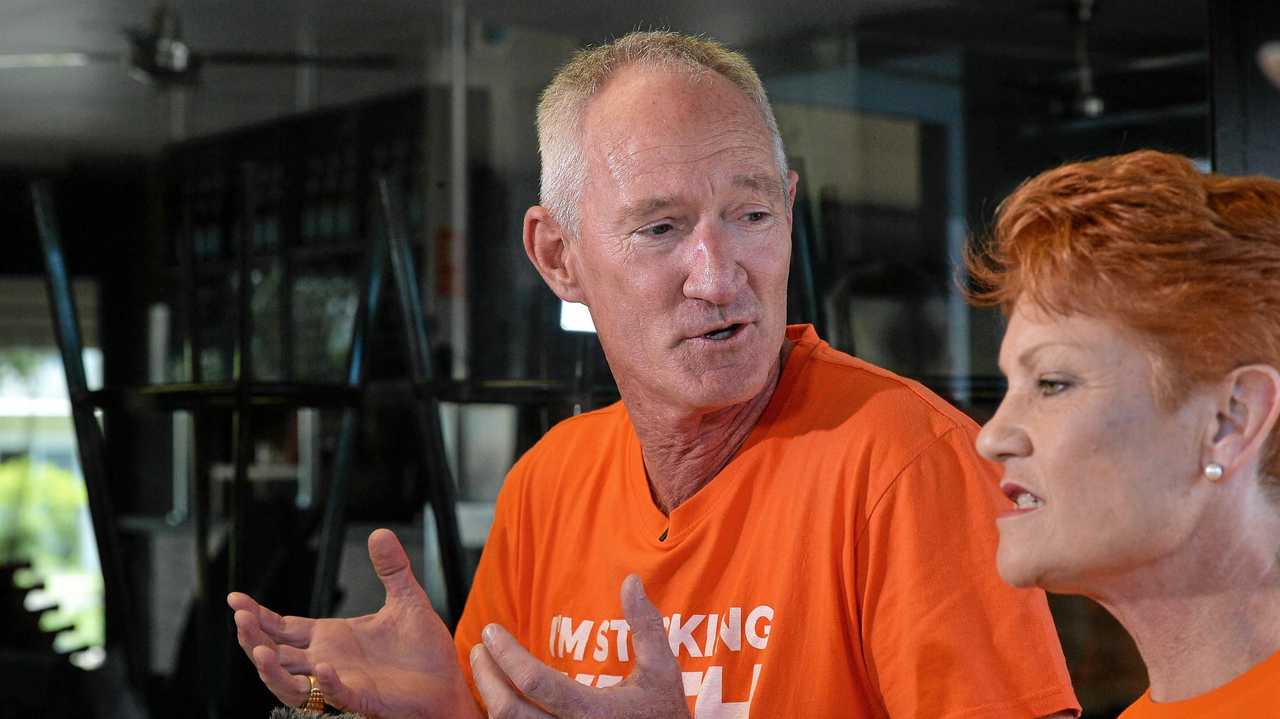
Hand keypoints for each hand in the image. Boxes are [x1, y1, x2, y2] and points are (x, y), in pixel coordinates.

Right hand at [227, 528, 479, 718]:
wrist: (450, 681)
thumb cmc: (425, 649)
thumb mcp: (407, 599)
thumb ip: (392, 569)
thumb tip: (379, 532)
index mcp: (332, 637)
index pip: (283, 627)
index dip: (258, 616)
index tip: (235, 600)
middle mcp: (329, 660)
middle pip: (276, 654)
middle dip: (254, 638)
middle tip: (240, 619)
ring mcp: (343, 681)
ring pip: (292, 684)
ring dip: (273, 670)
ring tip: (262, 650)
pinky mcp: (364, 698)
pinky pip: (338, 695)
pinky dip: (327, 684)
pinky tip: (323, 668)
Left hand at [471, 575, 689, 718]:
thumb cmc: (665, 715)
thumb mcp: (662, 670)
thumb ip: (646, 627)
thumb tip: (630, 582)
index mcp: (593, 712)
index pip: (534, 682)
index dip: (506, 655)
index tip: (491, 631)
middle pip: (507, 711)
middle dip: (485, 677)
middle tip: (479, 649)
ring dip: (488, 699)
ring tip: (484, 671)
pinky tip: (501, 700)